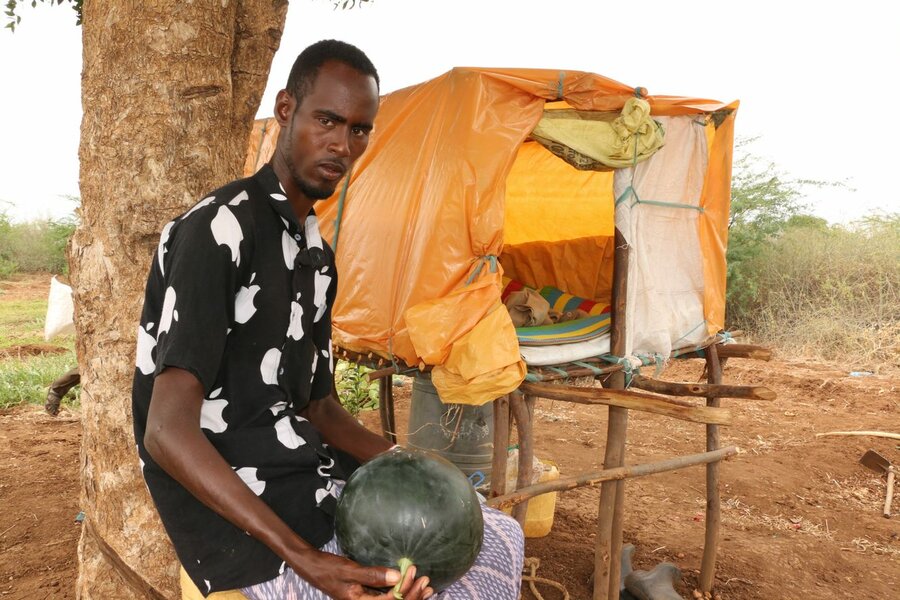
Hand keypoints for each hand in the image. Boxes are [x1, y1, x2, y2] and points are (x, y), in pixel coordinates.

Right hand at [295, 549, 432, 599]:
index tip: (415, 572)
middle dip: (412, 596)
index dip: (406, 590)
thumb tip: (397, 577)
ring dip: (409, 596)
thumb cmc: (328, 568)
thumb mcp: (350, 571)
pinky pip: (387, 598)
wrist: (312, 566)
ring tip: (426, 587)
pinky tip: (410, 586)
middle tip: (427, 582)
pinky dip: (400, 592)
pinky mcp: (366, 595)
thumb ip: (372, 575)